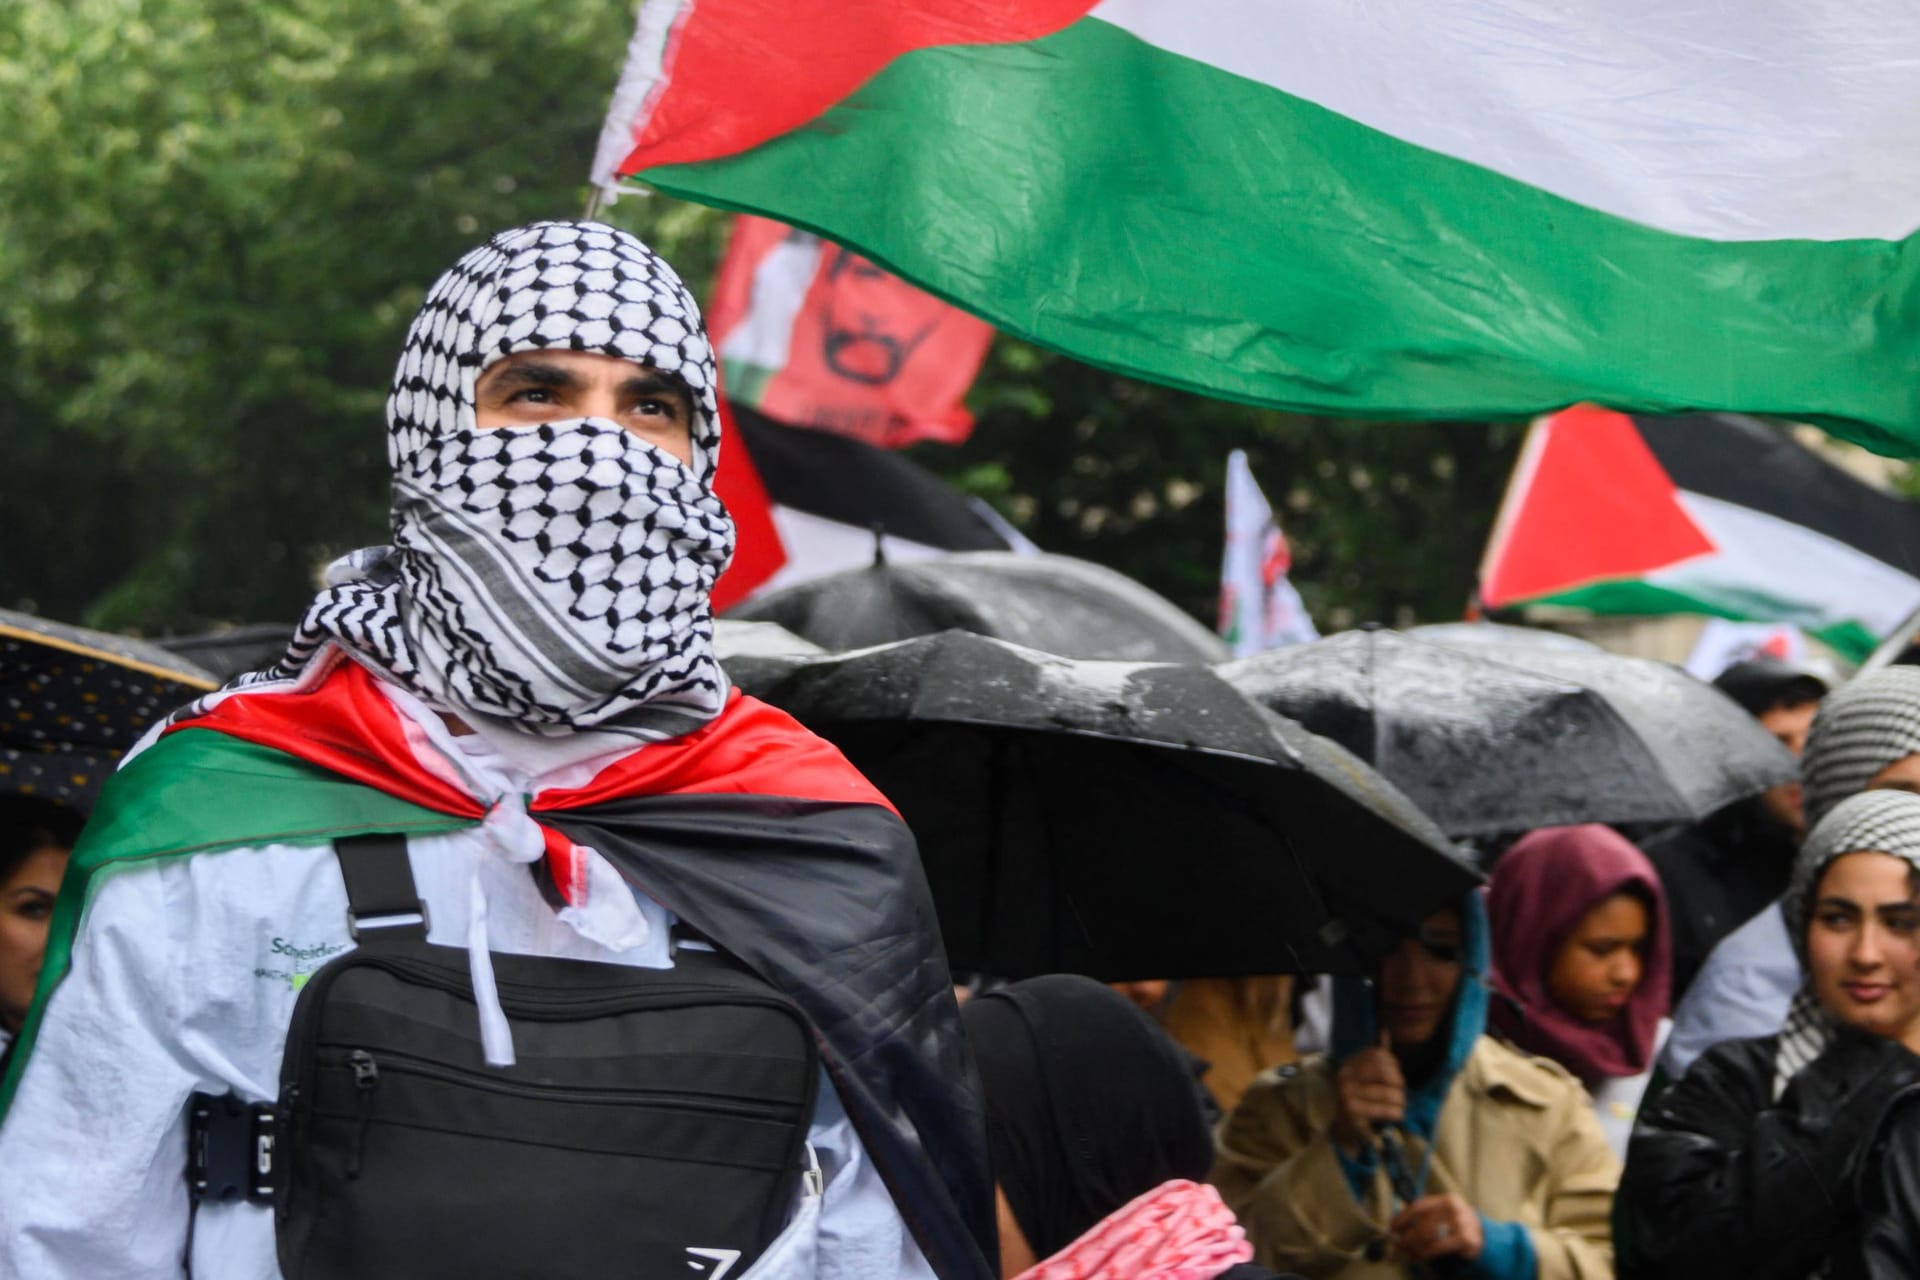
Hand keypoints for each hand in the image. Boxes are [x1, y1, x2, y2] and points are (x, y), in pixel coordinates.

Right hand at [1333, 1031, 1404, 1148]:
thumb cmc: (1360, 1096)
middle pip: (1384, 1071)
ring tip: (1401, 1105)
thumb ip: (1376, 1055)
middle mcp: (1346, 1077)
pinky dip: (1396, 1112)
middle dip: (1398, 1082)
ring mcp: (1348, 1095)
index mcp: (1349, 1065)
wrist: (1341, 1124)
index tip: (1396, 1075)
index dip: (1393, 1063)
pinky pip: (1385, 1110)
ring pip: (1388, 1092)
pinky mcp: (1354, 1114)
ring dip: (1400, 1100)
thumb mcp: (1364, 1073)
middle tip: (1401, 1092)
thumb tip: (1384, 1031)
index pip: (1378, 1054)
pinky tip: (1397, 1114)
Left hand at [1389, 1194, 1483, 1263]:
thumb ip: (1424, 1220)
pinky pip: (1439, 1246)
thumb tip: (1398, 1230)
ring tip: (1407, 1255)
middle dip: (1406, 1238)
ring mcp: (1461, 1221)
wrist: (1488, 1241)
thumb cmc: (1459, 1230)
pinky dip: (1426, 1252)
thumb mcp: (1444, 1219)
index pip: (1418, 1206)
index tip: (1392, 1229)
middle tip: (1396, 1249)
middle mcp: (1453, 1207)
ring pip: (1428, 1234)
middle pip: (1422, 1222)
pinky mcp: (1466, 1238)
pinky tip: (1420, 1256)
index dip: (1402, 1218)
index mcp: (1446, 1200)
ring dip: (1414, 1247)